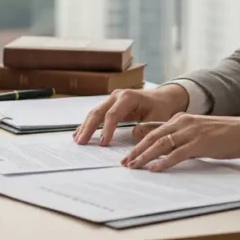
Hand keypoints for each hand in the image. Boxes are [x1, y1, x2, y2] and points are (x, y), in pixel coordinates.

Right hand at [73, 84, 188, 145]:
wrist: (161, 98)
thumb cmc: (160, 108)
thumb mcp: (158, 118)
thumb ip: (147, 129)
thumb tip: (133, 136)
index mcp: (128, 97)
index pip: (113, 115)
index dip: (107, 129)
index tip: (103, 143)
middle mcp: (117, 96)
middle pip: (98, 112)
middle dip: (89, 128)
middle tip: (81, 142)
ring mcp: (112, 100)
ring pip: (94, 113)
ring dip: (85, 127)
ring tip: (78, 140)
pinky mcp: (110, 105)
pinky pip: (97, 114)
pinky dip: (88, 124)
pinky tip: (80, 133)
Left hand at [122, 114, 239, 171]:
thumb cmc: (222, 134)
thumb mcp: (197, 133)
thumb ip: (180, 139)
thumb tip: (164, 151)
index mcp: (181, 119)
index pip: (153, 131)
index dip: (138, 143)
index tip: (128, 155)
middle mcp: (182, 123)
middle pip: (153, 137)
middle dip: (137, 151)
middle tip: (125, 163)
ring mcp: (190, 132)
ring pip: (161, 144)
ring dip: (145, 156)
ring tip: (135, 166)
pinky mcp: (199, 143)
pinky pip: (177, 153)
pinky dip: (164, 161)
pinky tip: (155, 168)